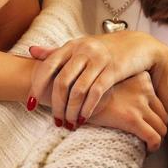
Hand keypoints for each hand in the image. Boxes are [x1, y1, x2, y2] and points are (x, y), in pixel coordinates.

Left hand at [28, 31, 164, 126]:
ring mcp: (99, 60)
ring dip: (71, 110)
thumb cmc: (104, 48)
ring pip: (78, 90)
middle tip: (55, 121)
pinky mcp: (113, 70)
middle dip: (56, 105)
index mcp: (72, 45)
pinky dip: (87, 108)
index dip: (37, 86)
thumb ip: (55, 51)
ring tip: (68, 123)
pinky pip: (96, 92)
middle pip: (62, 82)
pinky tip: (83, 118)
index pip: (48, 66)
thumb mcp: (79, 47)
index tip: (30, 104)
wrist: (137, 44)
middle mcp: (83, 51)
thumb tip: (31, 51)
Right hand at [83, 72, 167, 151]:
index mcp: (141, 78)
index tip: (145, 125)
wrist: (74, 94)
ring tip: (145, 147)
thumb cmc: (88, 91)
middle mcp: (144, 89)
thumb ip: (125, 89)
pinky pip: (154, 137)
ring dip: (156, 140)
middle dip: (157, 129)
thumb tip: (129, 105)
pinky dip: (154, 147)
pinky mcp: (132, 119)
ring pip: (161, 127)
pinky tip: (146, 152)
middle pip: (163, 115)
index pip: (158, 101)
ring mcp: (139, 104)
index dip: (154, 116)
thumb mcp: (111, 83)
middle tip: (146, 139)